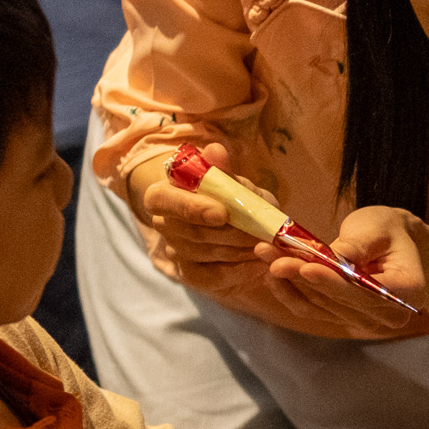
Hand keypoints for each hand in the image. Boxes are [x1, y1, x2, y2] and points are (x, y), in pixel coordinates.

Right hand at [123, 143, 269, 273]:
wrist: (242, 226)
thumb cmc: (234, 198)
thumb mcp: (236, 183)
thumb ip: (224, 171)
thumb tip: (215, 150)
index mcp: (164, 193)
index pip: (162, 199)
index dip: (190, 208)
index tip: (222, 213)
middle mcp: (163, 223)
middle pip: (190, 232)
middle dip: (230, 233)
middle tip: (261, 233)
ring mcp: (174, 251)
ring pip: (204, 254)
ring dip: (239, 250)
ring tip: (266, 245)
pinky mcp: (189, 274)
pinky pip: (211, 277)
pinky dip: (238, 271)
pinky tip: (258, 264)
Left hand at [258, 205, 428, 335]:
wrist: (389, 244)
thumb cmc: (387, 232)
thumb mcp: (378, 227)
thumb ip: (357, 245)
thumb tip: (331, 258)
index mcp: (407, 292)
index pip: (365, 292)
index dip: (333, 281)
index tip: (306, 266)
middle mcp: (386, 316)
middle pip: (337, 300)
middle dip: (302, 276)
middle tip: (273, 255)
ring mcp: (363, 321)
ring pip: (319, 304)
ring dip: (289, 281)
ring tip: (266, 254)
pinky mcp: (341, 319)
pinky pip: (311, 310)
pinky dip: (289, 292)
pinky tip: (271, 274)